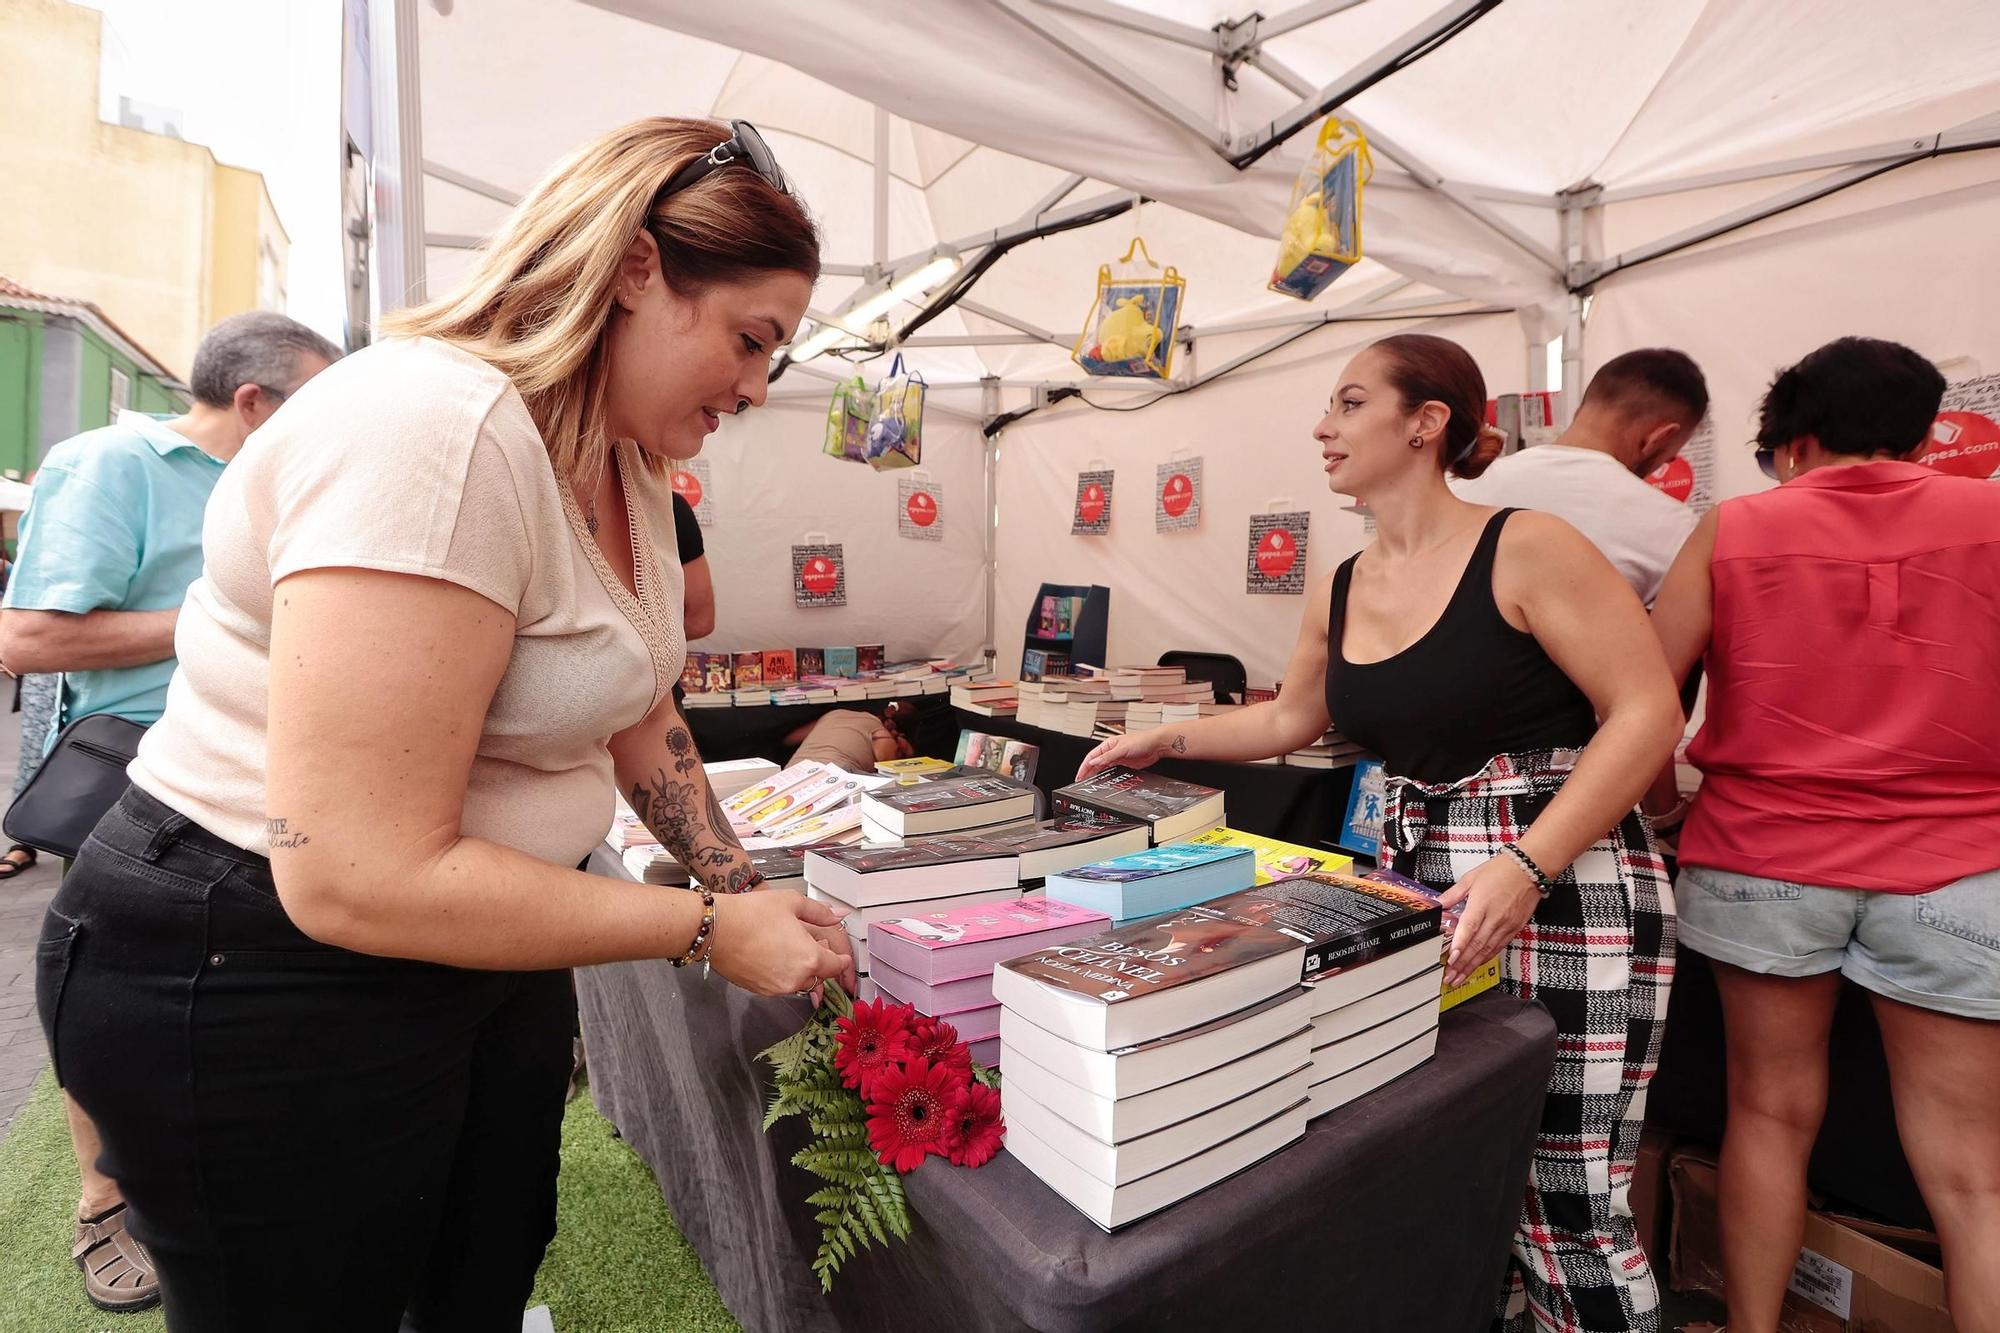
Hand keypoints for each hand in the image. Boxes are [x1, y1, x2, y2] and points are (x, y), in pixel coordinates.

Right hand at [705, 890, 849, 997]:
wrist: (716, 929)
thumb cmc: (751, 914)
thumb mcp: (791, 902)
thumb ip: (820, 912)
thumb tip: (839, 915)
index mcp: (810, 958)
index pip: (836, 966)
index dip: (842, 960)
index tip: (843, 957)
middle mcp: (795, 978)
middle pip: (818, 976)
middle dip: (819, 961)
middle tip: (811, 942)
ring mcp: (776, 988)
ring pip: (799, 981)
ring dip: (800, 968)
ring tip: (788, 945)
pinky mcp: (760, 990)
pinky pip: (780, 984)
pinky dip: (782, 972)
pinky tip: (772, 953)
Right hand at [1076, 727, 1173, 781]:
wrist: (1156, 745)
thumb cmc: (1141, 740)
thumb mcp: (1121, 749)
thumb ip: (1107, 756)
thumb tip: (1093, 762)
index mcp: (1108, 745)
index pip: (1092, 757)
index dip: (1084, 767)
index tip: (1079, 775)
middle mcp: (1111, 751)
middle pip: (1096, 764)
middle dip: (1088, 773)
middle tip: (1081, 782)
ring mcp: (1118, 758)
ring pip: (1103, 768)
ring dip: (1096, 775)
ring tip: (1090, 783)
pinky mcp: (1125, 764)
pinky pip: (1112, 771)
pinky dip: (1107, 776)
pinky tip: (1104, 781)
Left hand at [1437, 854, 1544, 987]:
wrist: (1528, 870)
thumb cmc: (1501, 871)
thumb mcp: (1471, 878)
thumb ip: (1452, 894)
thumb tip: (1438, 904)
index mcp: (1482, 904)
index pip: (1469, 929)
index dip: (1460, 946)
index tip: (1450, 959)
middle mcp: (1495, 918)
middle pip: (1477, 945)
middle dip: (1462, 964)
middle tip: (1450, 976)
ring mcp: (1506, 925)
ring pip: (1488, 951)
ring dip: (1472, 966)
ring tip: (1460, 978)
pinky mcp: (1514, 929)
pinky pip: (1498, 947)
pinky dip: (1486, 958)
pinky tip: (1477, 965)